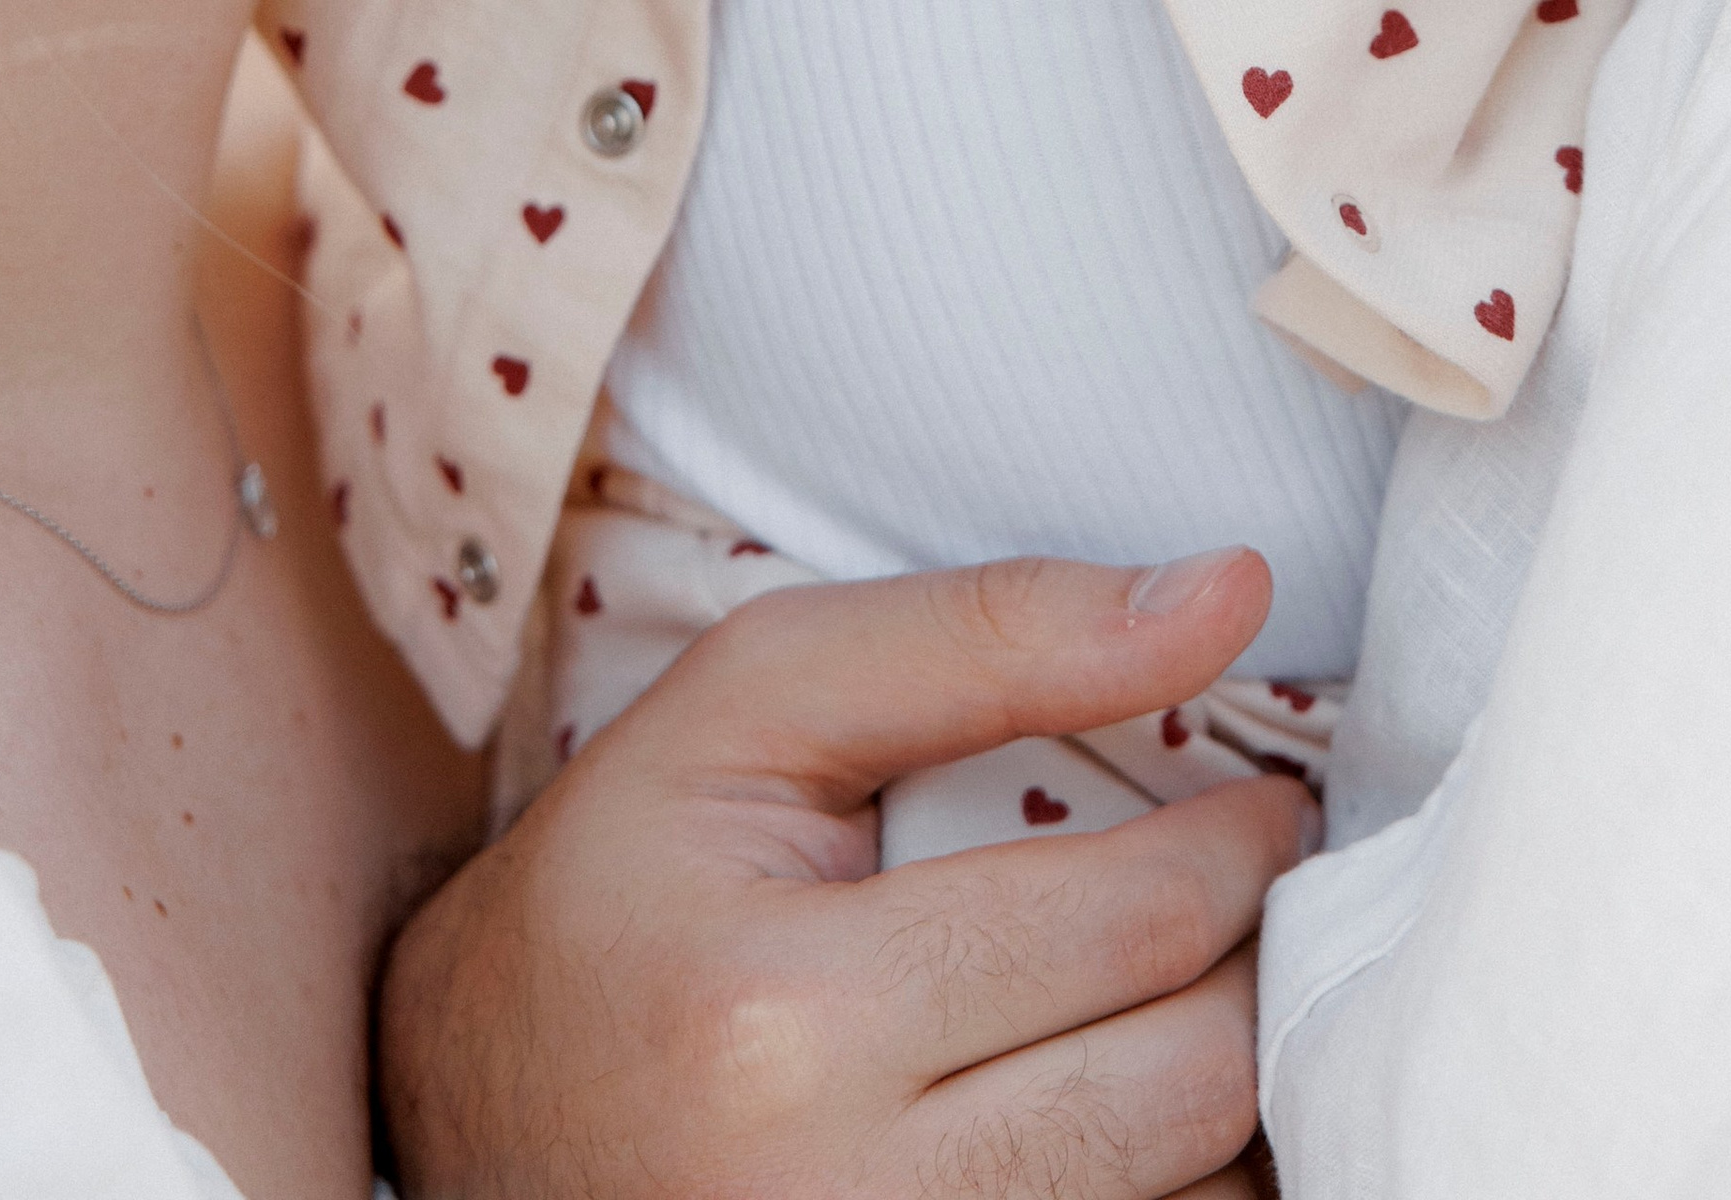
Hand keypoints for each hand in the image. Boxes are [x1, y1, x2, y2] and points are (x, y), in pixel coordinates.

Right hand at [378, 546, 1312, 1199]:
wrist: (463, 1120)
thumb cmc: (624, 889)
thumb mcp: (753, 703)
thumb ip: (992, 629)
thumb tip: (1230, 591)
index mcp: (785, 1019)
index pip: (1135, 919)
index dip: (1243, 842)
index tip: (1268, 803)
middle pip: (1189, 1082)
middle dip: (1257, 963)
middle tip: (1263, 894)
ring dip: (1234, 1092)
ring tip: (1202, 997)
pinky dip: (1181, 1187)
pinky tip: (1145, 1108)